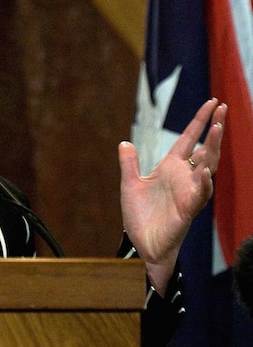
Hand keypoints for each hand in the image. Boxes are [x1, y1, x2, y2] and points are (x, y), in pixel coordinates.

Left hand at [119, 98, 225, 294]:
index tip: (212, 103)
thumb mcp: (130, 184)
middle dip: (214, 128)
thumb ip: (129, 164)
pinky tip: (206, 171)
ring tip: (218, 128)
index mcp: (171, 168)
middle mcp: (184, 177)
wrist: (142, 243)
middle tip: (222, 108)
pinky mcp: (187, 210)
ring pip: (207, 167)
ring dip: (212, 149)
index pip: (189, 139)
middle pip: (204, 148)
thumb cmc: (140, 215)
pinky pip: (199, 195)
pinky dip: (203, 183)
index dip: (200, 121)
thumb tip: (124, 143)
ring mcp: (188, 192)